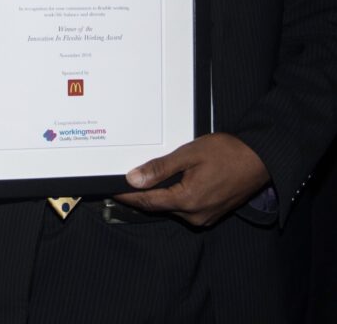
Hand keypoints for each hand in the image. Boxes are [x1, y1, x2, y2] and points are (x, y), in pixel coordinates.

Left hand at [115, 132, 270, 226]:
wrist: (258, 160)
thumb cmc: (227, 153)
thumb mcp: (188, 154)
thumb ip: (160, 168)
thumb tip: (134, 179)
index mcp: (188, 200)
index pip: (147, 201)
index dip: (127, 195)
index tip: (110, 189)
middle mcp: (195, 214)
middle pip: (158, 206)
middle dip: (139, 195)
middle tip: (122, 182)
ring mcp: (205, 216)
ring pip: (171, 207)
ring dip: (157, 196)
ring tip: (140, 181)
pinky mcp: (211, 213)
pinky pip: (184, 207)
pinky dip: (172, 197)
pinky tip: (166, 184)